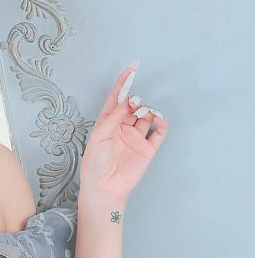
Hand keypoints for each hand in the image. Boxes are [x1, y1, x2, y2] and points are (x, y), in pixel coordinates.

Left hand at [79, 63, 168, 202]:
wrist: (104, 188)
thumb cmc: (95, 164)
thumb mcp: (100, 136)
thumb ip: (114, 117)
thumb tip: (128, 101)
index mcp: (107, 123)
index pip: (117, 98)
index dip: (124, 83)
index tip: (132, 68)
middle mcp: (122, 128)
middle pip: (133, 106)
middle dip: (135, 100)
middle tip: (134, 103)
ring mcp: (135, 138)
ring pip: (146, 116)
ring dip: (147, 110)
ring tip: (142, 113)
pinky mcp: (147, 149)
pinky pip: (158, 132)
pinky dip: (162, 123)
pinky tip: (159, 119)